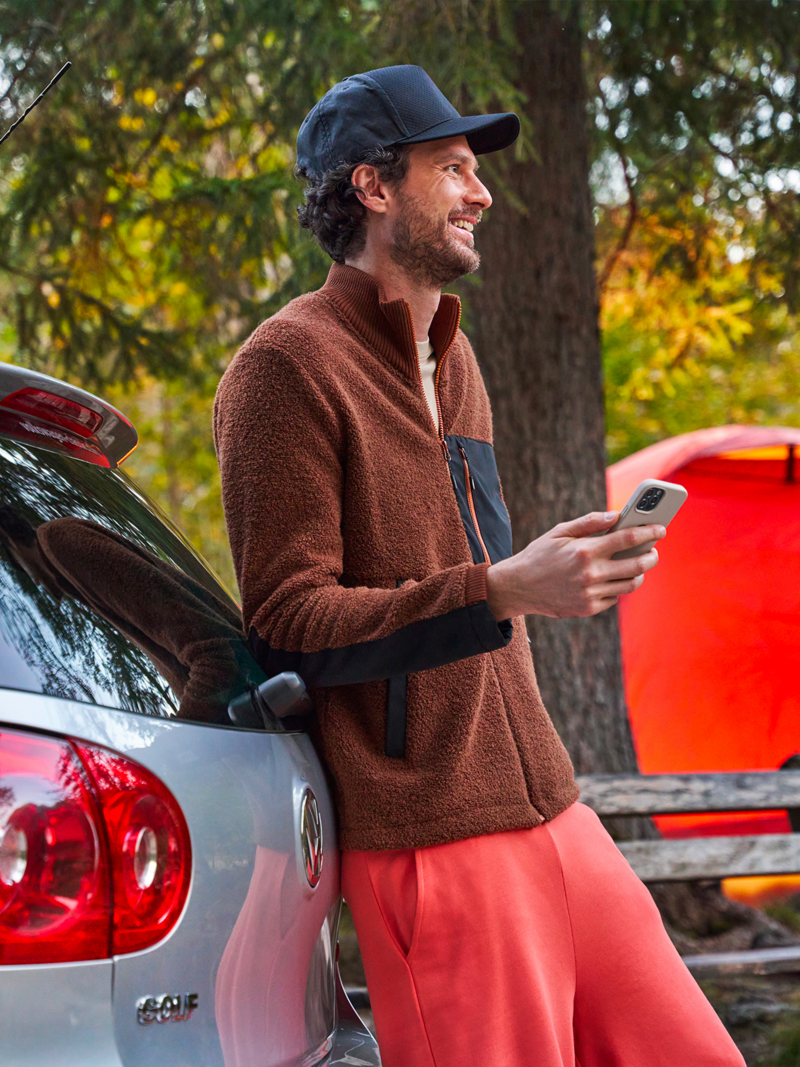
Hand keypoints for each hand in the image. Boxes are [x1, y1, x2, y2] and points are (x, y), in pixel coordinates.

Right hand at [485, 511, 664, 620]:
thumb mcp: (559, 532)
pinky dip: (619, 586)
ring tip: (638, 564)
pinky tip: (614, 577)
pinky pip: (615, 597)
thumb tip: (616, 515)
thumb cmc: (539, 555)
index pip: (628, 539)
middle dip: (652, 555)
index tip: (661, 528)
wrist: (518, 587)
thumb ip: (589, 522)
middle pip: (637, 565)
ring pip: (630, 584)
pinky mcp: (588, 608)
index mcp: (584, 551)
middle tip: (654, 550)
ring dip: (640, 573)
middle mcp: (590, 574)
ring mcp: (590, 594)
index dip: (649, 532)